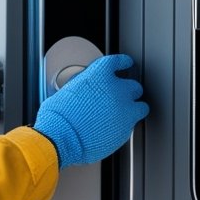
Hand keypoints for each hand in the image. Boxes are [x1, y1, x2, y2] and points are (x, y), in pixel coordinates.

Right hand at [33, 53, 147, 167]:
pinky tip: (113, 129)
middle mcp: (116, 90)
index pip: (118, 61)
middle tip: (119, 98)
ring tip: (122, 115)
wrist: (61, 137)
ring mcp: (124, 110)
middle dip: (128, 92)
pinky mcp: (126, 130)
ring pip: (141, 107)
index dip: (123, 63)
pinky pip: (132, 125)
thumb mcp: (68, 90)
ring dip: (133, 109)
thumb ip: (84, 87)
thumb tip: (85, 91)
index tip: (126, 63)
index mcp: (100, 74)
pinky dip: (125, 126)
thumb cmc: (58, 115)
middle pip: (134, 86)